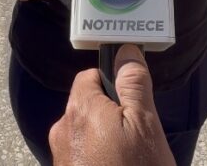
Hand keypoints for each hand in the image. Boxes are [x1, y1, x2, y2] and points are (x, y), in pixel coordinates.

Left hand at [49, 45, 174, 165]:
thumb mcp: (145, 125)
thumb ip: (134, 85)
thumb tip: (126, 51)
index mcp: (80, 109)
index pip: (90, 76)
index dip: (114, 84)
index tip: (133, 101)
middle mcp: (62, 130)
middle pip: (87, 105)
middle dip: (112, 114)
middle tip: (138, 135)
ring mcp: (61, 157)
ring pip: (85, 133)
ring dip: (106, 138)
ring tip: (131, 159)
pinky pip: (83, 155)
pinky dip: (99, 158)